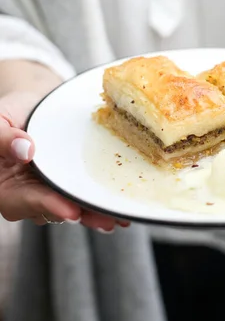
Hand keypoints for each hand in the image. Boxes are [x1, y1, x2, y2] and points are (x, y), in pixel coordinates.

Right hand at [0, 91, 129, 231]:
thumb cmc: (11, 111)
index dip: (47, 206)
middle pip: (51, 210)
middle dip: (80, 215)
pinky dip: (99, 201)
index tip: (70, 210)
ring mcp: (47, 189)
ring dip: (94, 214)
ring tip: (117, 217)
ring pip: (70, 206)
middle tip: (105, 219)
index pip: (22, 201)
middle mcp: (24, 192)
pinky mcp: (66, 183)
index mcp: (3, 185)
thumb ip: (3, 137)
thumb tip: (24, 150)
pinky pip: (81, 194)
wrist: (32, 101)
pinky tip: (118, 207)